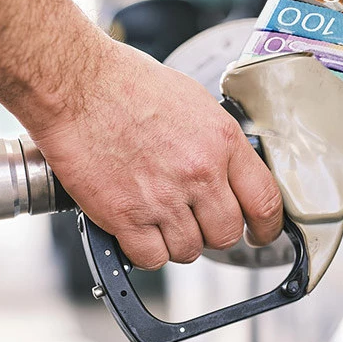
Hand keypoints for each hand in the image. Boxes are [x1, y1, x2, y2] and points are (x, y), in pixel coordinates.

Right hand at [0, 0, 283, 268]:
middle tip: (196, 221)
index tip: (260, 234)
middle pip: (226, 234)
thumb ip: (216, 141)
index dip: (267, 228)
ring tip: (158, 218)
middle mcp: (199, 173)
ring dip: (176, 242)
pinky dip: (144, 251)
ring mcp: (163, 198)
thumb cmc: (125, 83)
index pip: (265, 202)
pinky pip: (151, 258)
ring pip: (189, 251)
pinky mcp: (126, 217)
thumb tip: (227, 170)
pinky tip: (136, 229)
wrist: (76, 85)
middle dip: (213, 233)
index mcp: (222, 141)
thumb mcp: (193, 101)